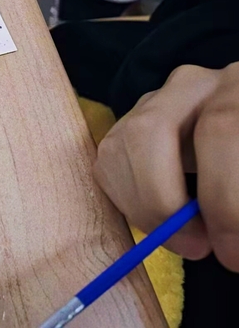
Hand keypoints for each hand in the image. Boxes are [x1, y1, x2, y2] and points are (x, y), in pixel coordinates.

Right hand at [94, 62, 238, 270]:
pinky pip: (108, 158)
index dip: (222, 198)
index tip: (231, 251)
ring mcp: (154, 99)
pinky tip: (156, 218)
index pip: (221, 130)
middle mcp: (190, 83)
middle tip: (194, 247)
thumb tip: (228, 240)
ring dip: (140, 203)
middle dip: (162, 201)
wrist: (233, 154)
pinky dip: (126, 197)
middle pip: (148, 130)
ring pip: (119, 143)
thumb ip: (236, 199)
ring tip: (176, 236)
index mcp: (238, 89)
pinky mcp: (131, 121)